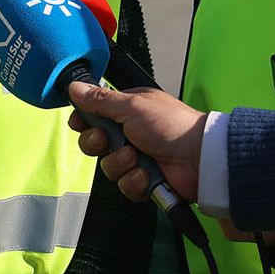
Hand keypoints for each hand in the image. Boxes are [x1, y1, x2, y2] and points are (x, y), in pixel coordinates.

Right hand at [65, 81, 206, 201]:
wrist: (200, 158)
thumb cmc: (171, 125)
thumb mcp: (132, 107)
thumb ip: (100, 100)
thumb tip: (74, 87)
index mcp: (127, 110)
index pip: (93, 115)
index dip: (84, 122)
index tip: (80, 124)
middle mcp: (129, 133)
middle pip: (94, 143)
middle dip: (97, 144)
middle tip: (108, 140)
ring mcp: (136, 157)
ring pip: (107, 166)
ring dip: (119, 163)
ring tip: (136, 158)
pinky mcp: (143, 180)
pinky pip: (124, 186)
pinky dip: (133, 181)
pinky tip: (145, 175)